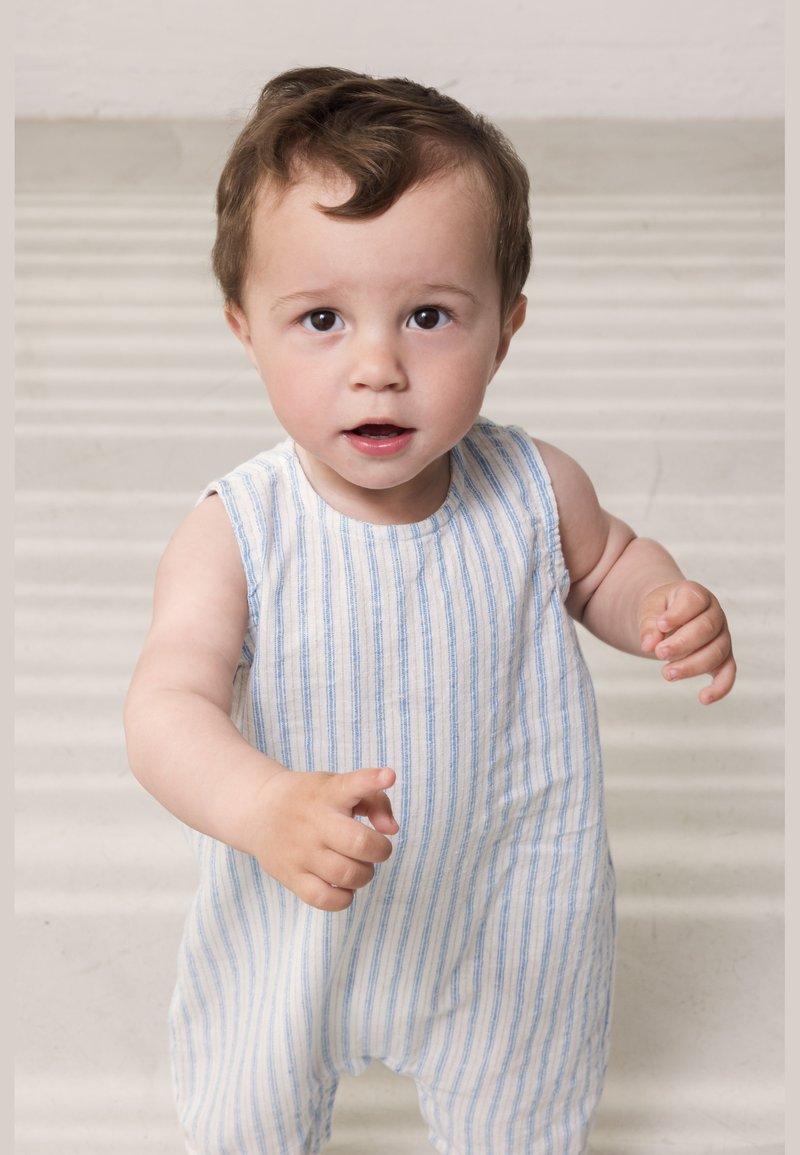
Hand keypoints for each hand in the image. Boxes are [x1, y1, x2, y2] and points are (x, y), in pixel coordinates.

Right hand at [245, 767, 398, 910]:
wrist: (259, 809)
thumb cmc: (313, 799)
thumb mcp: (340, 786)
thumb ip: (375, 801)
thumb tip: (392, 830)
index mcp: (329, 793)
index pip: (351, 785)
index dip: (372, 781)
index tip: (389, 776)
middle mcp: (315, 821)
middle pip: (359, 843)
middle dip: (380, 850)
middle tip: (375, 849)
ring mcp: (301, 851)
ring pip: (347, 875)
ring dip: (364, 874)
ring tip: (358, 866)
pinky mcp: (290, 876)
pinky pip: (324, 899)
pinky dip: (344, 898)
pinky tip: (344, 886)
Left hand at [639, 581, 735, 703]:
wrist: (670, 616)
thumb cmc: (662, 610)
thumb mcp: (650, 609)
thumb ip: (649, 624)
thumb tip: (649, 645)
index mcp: (696, 595)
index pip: (694, 602)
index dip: (678, 615)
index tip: (660, 624)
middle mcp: (715, 614)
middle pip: (706, 629)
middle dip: (682, 644)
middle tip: (659, 654)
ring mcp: (722, 636)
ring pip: (716, 652)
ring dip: (692, 666)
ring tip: (666, 674)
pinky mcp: (723, 657)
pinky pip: (728, 673)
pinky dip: (720, 687)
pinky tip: (704, 699)